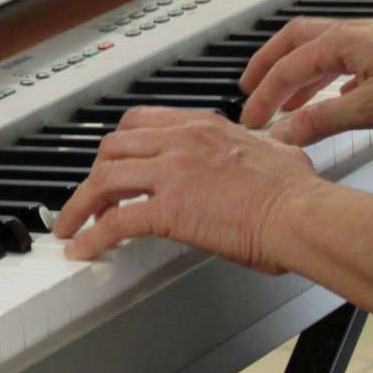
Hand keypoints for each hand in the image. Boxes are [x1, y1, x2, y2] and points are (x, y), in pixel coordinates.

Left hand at [52, 107, 324, 267]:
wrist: (301, 214)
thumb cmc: (298, 194)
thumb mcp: (276, 150)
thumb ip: (259, 147)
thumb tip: (270, 151)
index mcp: (204, 127)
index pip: (142, 122)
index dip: (119, 145)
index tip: (112, 163)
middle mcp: (182, 141)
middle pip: (113, 147)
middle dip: (95, 174)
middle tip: (89, 198)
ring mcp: (172, 172)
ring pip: (104, 179)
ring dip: (81, 204)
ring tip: (71, 227)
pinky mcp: (169, 208)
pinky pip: (114, 222)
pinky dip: (91, 236)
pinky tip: (84, 250)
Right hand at [236, 19, 372, 144]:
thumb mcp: (368, 109)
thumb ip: (321, 121)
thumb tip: (282, 134)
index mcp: (339, 41)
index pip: (287, 68)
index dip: (264, 96)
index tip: (251, 121)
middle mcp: (351, 35)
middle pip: (294, 44)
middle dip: (268, 67)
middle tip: (248, 90)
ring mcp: (370, 43)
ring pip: (320, 53)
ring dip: (298, 76)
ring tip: (286, 102)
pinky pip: (344, 63)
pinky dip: (327, 81)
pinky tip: (334, 101)